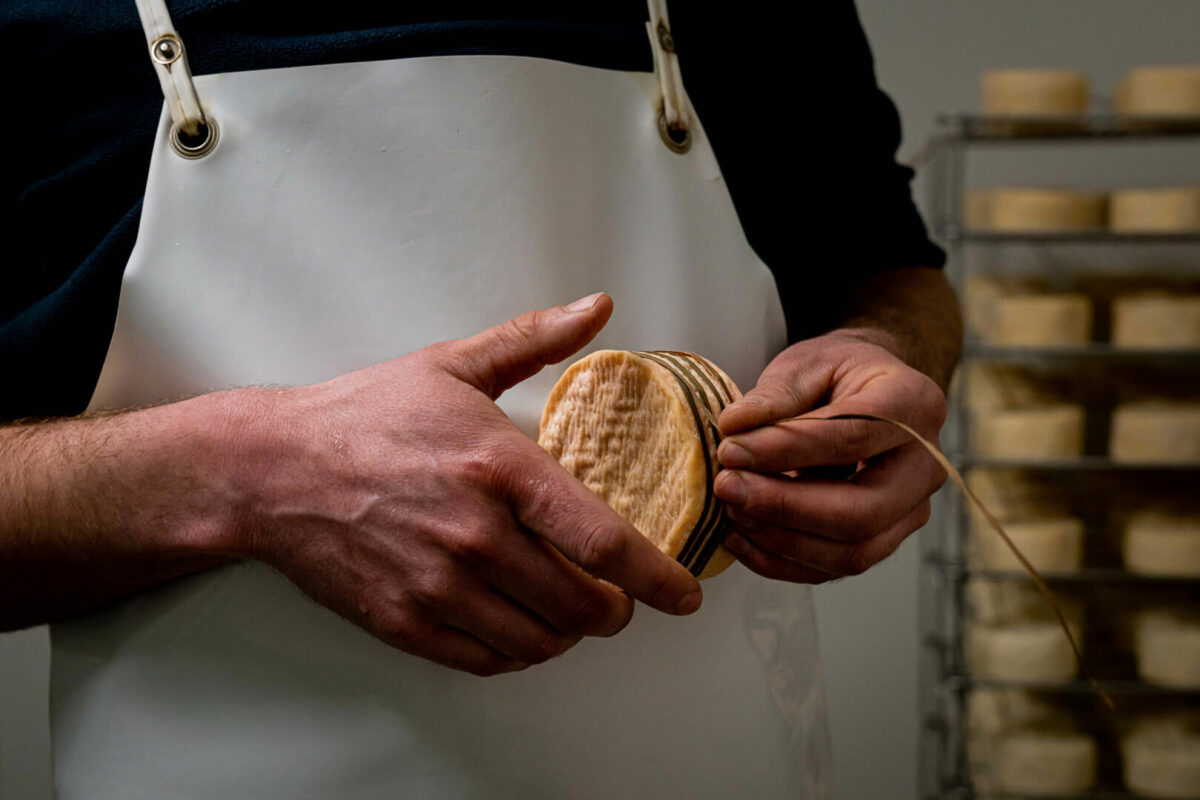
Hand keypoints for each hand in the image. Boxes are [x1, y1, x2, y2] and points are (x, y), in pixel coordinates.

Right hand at [223, 293, 700, 674]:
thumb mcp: (453, 366)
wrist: (272, 470)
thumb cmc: (364, 415)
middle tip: (617, 600)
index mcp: (500, 468)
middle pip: (583, 605)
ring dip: (569, 633)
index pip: (604, 542)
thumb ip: (534, 339)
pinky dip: (518, 652)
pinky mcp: (404, 620)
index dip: (657, 578)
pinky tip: (518, 627)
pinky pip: (488, 659)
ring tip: (568, 612)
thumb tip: (599, 307)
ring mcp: (438, 585)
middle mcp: (475, 535)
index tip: (684, 594)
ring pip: (541, 640)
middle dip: (616, 610)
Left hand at [711, 329, 946, 582]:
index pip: (852, 436)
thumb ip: (774, 394)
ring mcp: (910, 510)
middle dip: (785, 507)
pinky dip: (781, 562)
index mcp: (914, 403)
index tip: (730, 450)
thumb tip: (734, 428)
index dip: (786, 449)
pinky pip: (834, 568)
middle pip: (862, 511)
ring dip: (780, 540)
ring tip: (730, 511)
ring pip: (852, 552)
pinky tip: (739, 537)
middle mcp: (925, 465)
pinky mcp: (884, 539)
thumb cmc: (836, 373)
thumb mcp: (806, 363)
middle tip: (726, 488)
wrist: (864, 393)